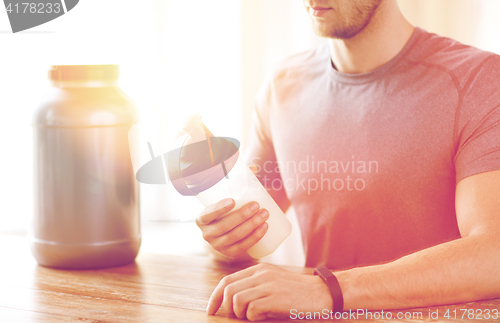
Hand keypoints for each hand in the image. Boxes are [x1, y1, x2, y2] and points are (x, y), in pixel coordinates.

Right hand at [195, 166, 268, 258]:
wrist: (224, 234)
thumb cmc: (225, 211)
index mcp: (202, 219)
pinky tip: (264, 228)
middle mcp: (207, 234)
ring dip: (252, 225)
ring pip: (235, 237)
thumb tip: (253, 169)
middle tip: (257, 204)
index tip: (232, 200)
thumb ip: (236, 183)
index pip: (207, 214)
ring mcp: (218, 246)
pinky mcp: (230, 253)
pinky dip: (255, 237)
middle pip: (224, 226)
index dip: (219, 209)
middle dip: (242, 215)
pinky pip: (243, 247)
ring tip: (265, 214)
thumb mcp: (225, 199)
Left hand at [206, 263, 332, 320]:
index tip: (211, 310)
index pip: (227, 280)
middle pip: (228, 290)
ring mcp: (268, 286)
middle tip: (236, 317)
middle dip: (226, 307)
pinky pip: (251, 310)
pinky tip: (266, 316)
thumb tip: (233, 302)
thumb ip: (255, 286)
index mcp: (259, 270)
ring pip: (237, 300)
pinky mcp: (274, 298)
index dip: (215, 296)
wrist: (324, 293)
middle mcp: (260, 275)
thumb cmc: (299, 292)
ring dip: (241, 313)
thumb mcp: (274, 282)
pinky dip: (253, 318)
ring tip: (255, 316)